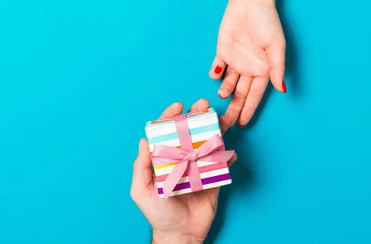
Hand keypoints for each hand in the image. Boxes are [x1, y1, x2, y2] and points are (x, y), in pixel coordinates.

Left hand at [130, 99, 236, 243]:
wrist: (180, 235)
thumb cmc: (157, 213)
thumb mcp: (141, 191)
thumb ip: (140, 167)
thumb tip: (143, 141)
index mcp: (163, 159)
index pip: (166, 133)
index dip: (170, 117)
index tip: (178, 106)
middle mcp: (181, 159)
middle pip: (189, 132)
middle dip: (196, 116)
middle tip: (203, 105)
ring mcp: (198, 167)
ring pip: (206, 142)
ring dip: (214, 128)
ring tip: (220, 118)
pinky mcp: (213, 178)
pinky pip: (221, 163)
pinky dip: (227, 155)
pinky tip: (229, 151)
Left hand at [209, 0, 285, 126]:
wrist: (250, 3)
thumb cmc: (267, 23)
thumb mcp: (276, 46)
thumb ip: (277, 68)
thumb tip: (281, 89)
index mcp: (263, 70)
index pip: (254, 95)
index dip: (249, 109)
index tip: (243, 123)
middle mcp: (248, 69)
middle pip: (239, 94)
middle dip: (233, 109)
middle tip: (224, 123)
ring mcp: (235, 62)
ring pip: (227, 84)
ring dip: (224, 91)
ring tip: (222, 94)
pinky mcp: (222, 52)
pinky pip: (217, 68)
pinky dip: (214, 74)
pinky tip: (215, 75)